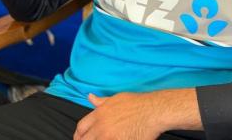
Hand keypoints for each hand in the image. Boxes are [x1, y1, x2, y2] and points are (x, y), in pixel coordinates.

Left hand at [73, 88, 202, 139]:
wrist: (153, 110)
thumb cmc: (137, 103)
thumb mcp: (116, 98)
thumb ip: (101, 101)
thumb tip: (90, 97)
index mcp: (100, 113)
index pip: (81, 127)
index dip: (79, 135)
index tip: (80, 138)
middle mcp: (102, 126)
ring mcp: (110, 137)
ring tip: (105, 138)